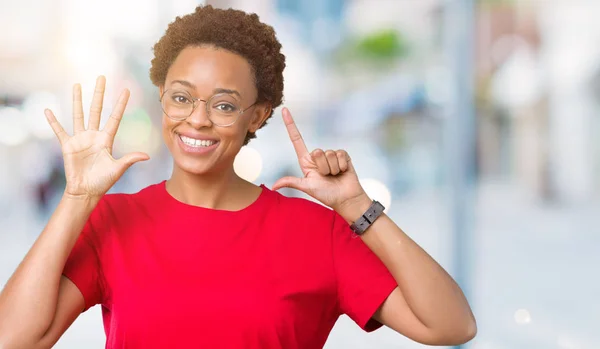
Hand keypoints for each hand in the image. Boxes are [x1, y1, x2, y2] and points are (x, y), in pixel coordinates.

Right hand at [45, 76, 148, 200]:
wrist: (86, 191)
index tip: (126, 89)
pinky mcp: (68, 145)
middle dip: (99, 94)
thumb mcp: (118, 169)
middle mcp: (93, 135)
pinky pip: (59, 131)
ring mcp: (80, 139)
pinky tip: (48, 110)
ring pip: (78, 115)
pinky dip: (53, 121)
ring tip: (77, 85)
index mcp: (107, 139)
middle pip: (96, 110)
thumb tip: (147, 156)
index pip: (115, 117)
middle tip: (101, 77)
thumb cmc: (103, 181)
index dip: (120, 104)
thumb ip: (130, 159)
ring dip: (77, 100)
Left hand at [272, 108, 369, 212]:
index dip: (290, 124)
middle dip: (322, 167)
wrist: (345, 199)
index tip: (284, 110)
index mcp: (306, 161)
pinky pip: (340, 154)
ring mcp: (330, 155)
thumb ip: (291, 182)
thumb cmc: (326, 194)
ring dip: (332, 169)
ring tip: (335, 176)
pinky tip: (343, 172)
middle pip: (316, 151)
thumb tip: (273, 187)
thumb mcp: (307, 187)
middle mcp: (317, 156)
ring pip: (329, 154)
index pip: (296, 139)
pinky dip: (341, 166)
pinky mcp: (343, 155)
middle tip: (326, 177)